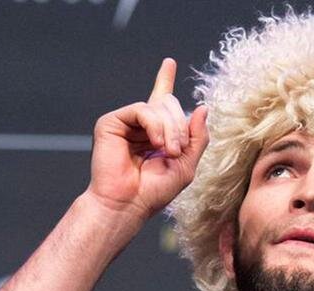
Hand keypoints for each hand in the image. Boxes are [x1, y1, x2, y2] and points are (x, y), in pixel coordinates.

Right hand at [85, 58, 209, 219]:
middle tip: (176, 152)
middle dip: (180, 127)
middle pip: (170, 105)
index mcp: (156, 133)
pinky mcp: (111, 122)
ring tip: (168, 152)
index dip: (164, 80)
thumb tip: (202, 108)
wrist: (128, 204)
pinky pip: (142, 109)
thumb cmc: (154, 191)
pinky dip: (154, 125)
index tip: (169, 63)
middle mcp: (140, 125)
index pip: (161, 101)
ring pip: (158, 106)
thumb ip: (197, 138)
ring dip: (170, 129)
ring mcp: (125, 122)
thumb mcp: (187, 165)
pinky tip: (156, 143)